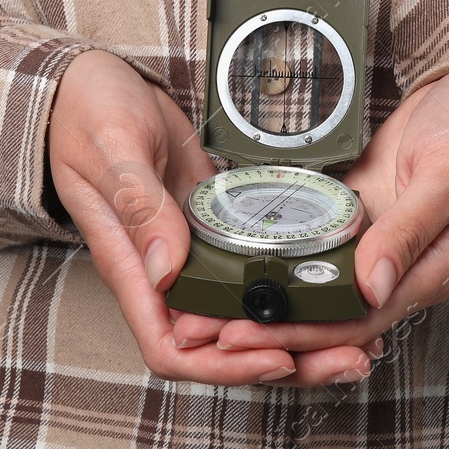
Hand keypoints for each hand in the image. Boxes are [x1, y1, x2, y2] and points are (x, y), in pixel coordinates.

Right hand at [47, 49, 375, 385]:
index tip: (279, 357)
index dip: (226, 365)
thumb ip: (138, 203)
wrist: (90, 83)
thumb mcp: (112, 147)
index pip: (173, 349)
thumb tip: (166, 268)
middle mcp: (165, 271)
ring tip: (363, 334)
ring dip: (300, 330)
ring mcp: (193, 249)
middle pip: (223, 346)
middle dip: (287, 359)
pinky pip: (257, 269)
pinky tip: (339, 283)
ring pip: (247, 314)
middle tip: (354, 354)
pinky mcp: (216, 224)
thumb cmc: (85, 112)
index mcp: (131, 265)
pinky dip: (294, 284)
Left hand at [171, 66, 448, 381]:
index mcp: (426, 271)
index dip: (299, 333)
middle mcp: (398, 267)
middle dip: (265, 327)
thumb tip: (372, 286)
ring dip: (264, 298)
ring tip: (206, 303)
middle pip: (326, 314)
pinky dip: (277, 254)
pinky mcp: (360, 212)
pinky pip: (314, 243)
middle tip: (202, 328)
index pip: (355, 321)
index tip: (243, 334)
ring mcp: (376, 241)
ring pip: (313, 285)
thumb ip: (411, 229)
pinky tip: (235, 256)